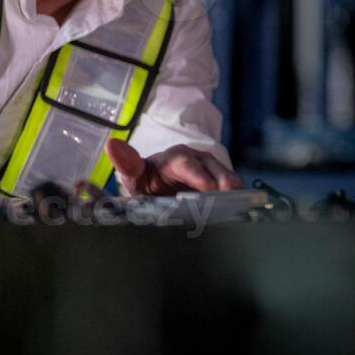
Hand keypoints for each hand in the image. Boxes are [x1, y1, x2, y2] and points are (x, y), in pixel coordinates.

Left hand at [105, 140, 241, 196]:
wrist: (158, 192)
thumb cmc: (147, 183)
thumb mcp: (135, 176)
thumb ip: (128, 164)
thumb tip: (112, 144)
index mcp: (174, 157)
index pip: (186, 163)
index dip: (197, 175)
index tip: (207, 187)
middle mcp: (196, 160)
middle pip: (212, 168)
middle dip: (223, 180)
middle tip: (232, 194)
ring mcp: (211, 172)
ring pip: (225, 177)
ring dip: (233, 190)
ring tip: (241, 203)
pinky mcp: (220, 184)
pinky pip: (230, 189)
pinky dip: (236, 198)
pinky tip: (241, 209)